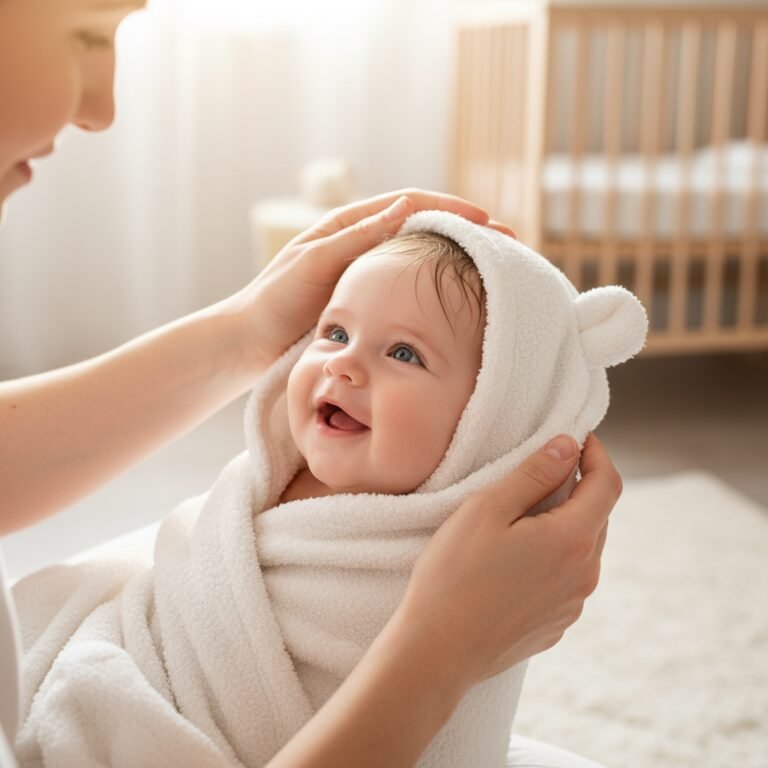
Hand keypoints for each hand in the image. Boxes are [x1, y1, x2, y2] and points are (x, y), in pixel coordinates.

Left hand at [225, 190, 513, 373]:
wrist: (250, 341)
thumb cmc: (275, 299)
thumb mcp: (315, 263)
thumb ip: (358, 238)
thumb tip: (404, 209)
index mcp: (349, 224)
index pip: (410, 205)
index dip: (450, 209)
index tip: (485, 220)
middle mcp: (362, 242)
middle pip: (423, 228)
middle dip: (464, 232)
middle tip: (505, 242)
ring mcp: (367, 271)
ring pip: (420, 257)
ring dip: (455, 258)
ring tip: (492, 268)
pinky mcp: (367, 299)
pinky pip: (408, 285)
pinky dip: (435, 284)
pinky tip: (455, 296)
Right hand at [396, 433, 620, 688]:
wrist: (436, 651)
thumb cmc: (454, 574)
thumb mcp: (487, 508)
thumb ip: (534, 473)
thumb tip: (568, 446)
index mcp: (573, 540)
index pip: (608, 484)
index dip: (597, 454)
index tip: (575, 437)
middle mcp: (585, 575)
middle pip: (598, 516)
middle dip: (578, 486)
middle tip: (541, 470)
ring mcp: (572, 605)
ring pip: (583, 548)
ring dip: (565, 523)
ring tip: (523, 515)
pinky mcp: (556, 625)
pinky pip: (567, 578)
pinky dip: (554, 556)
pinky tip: (515, 559)